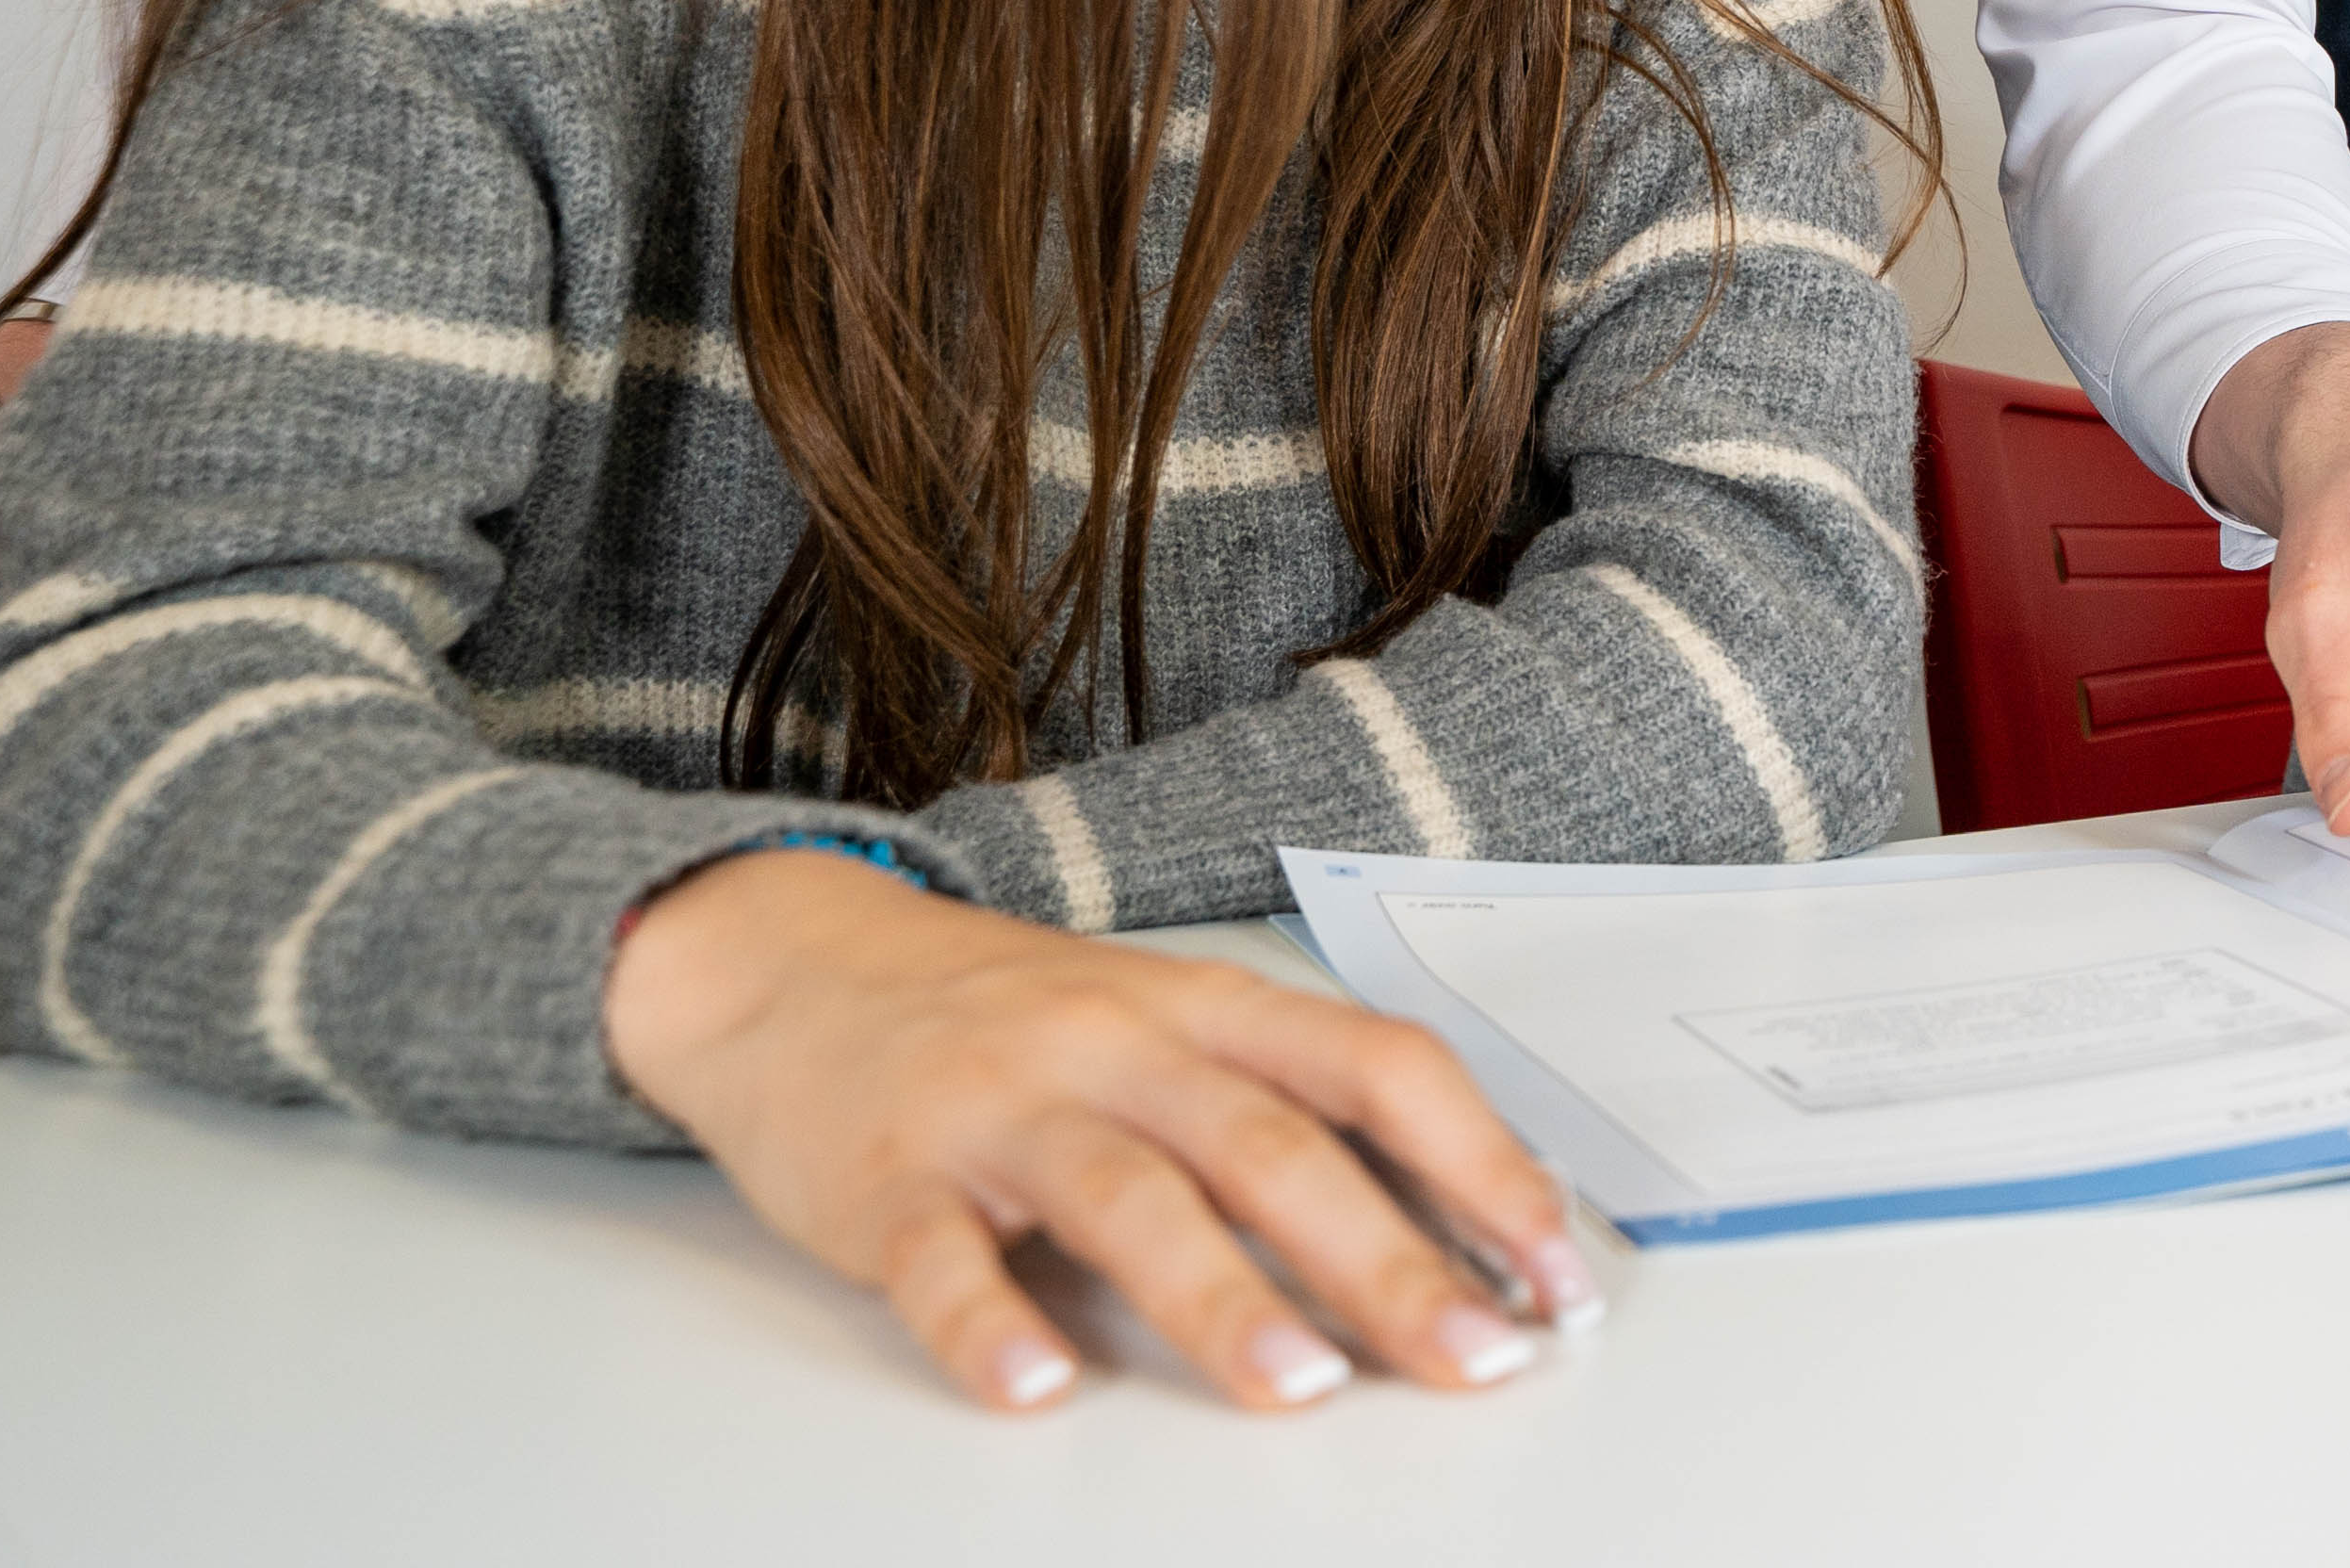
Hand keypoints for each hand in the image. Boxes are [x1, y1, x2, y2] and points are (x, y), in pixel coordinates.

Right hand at [605, 844, 1597, 1415]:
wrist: (794, 963)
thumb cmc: (1013, 1014)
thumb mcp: (1166, 1023)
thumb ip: (1287, 1103)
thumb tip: (1455, 1220)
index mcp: (1209, 1008)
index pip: (1379, 1068)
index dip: (1483, 1164)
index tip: (1555, 1269)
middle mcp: (1119, 1045)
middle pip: (1275, 1148)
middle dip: (1391, 1261)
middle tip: (1477, 1357)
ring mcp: (1001, 1110)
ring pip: (1131, 1199)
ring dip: (1223, 1299)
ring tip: (1302, 1388)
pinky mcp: (886, 1183)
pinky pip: (942, 1259)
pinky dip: (989, 1326)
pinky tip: (1037, 1387)